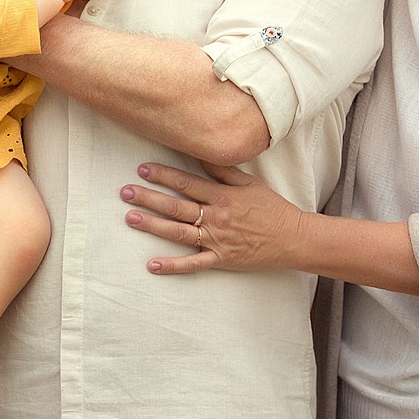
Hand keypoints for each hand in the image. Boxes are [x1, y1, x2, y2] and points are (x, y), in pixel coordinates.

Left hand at [120, 160, 307, 274]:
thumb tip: (201, 152)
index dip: (163, 175)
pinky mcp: (220, 259)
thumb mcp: (250, 183)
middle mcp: (217, 217)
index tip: (142, 169)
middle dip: (149, 198)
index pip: (187, 183)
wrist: (293, 239)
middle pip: (177, 206)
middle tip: (125, 192)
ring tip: (131, 218)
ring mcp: (217, 240)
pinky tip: (152, 265)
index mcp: (223, 196)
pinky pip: (193, 264)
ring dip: (154, 225)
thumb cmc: (271, 208)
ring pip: (179, 232)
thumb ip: (223, 170)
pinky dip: (173, 266)